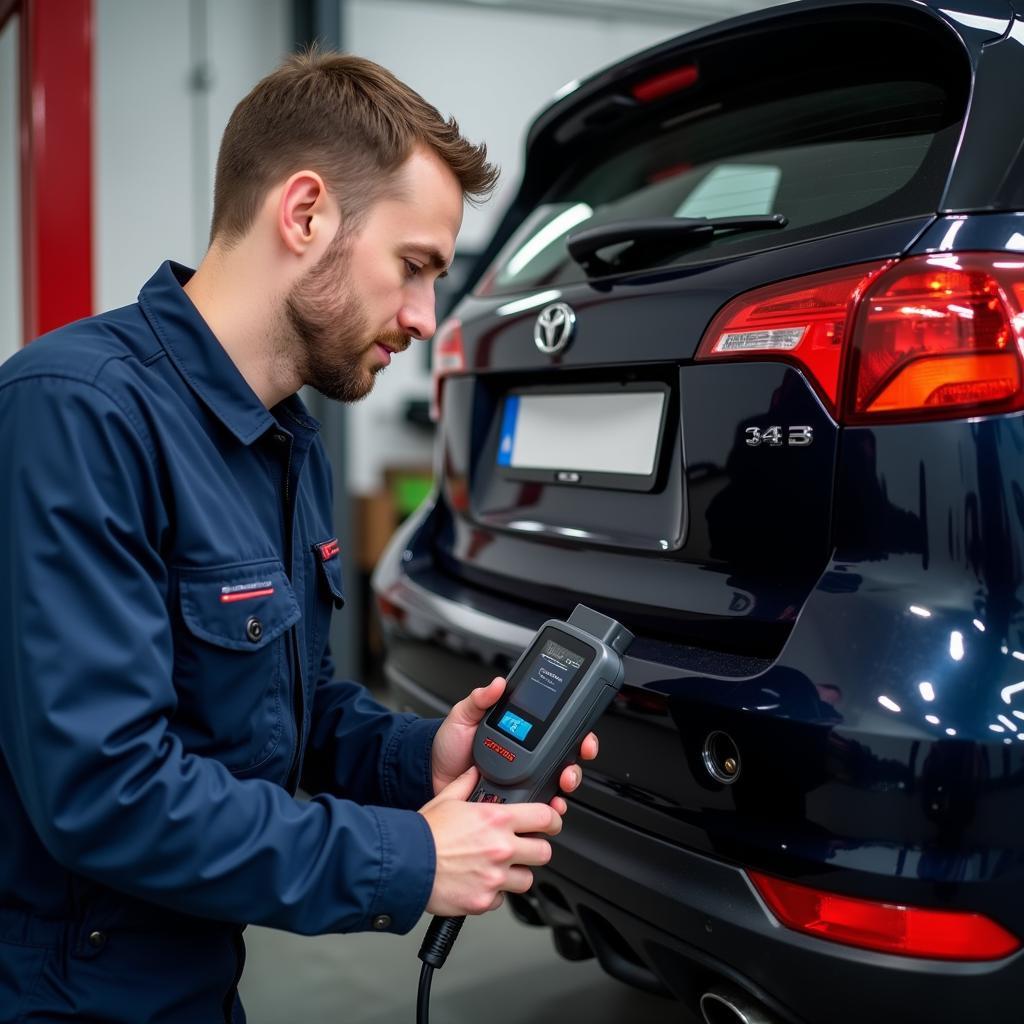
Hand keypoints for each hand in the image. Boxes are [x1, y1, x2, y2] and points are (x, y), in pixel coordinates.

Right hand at [419, 768, 561, 915]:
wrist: (403, 865)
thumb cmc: (422, 833)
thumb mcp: (446, 799)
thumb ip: (467, 783)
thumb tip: (475, 772)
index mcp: (496, 819)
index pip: (545, 817)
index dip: (552, 820)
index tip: (550, 823)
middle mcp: (500, 848)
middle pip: (544, 852)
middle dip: (535, 849)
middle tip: (522, 848)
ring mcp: (494, 876)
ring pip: (527, 880)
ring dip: (515, 874)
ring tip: (496, 868)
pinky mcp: (484, 901)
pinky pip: (501, 900)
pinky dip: (493, 893)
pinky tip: (478, 883)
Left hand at [431, 676, 598, 814]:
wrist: (431, 773)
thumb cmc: (449, 744)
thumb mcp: (464, 715)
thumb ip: (480, 699)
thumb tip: (498, 683)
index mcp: (521, 733)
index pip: (556, 732)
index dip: (576, 734)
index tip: (583, 737)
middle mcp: (527, 756)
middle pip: (564, 760)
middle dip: (575, 765)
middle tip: (569, 768)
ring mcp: (522, 780)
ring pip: (555, 785)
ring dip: (566, 787)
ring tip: (562, 786)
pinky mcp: (513, 800)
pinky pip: (537, 806)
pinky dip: (547, 808)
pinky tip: (548, 805)